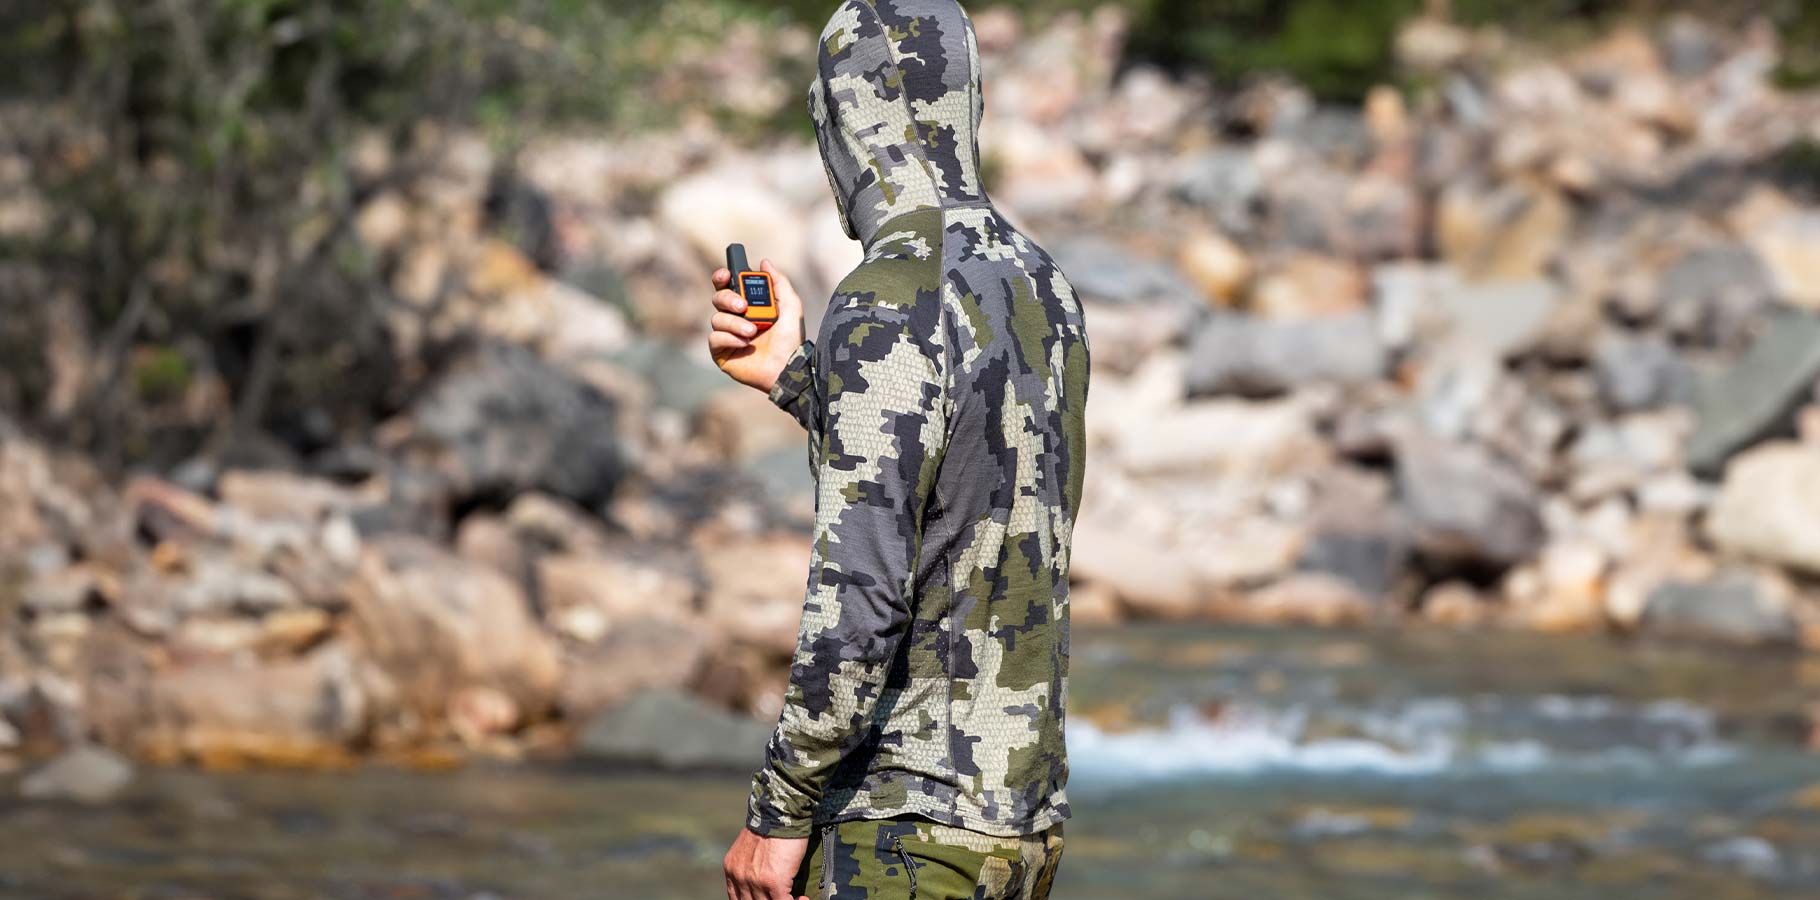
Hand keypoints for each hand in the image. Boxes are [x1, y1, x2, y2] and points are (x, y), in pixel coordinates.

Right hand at [708, 260, 806, 393]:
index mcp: (747, 305)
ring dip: (735, 323)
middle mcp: (734, 318)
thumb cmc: (790, 339)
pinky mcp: (721, 352)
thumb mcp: (791, 305)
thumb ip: (779, 282)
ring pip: (717, 319)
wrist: (787, 366)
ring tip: (752, 332)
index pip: (727, 285)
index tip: (726, 274)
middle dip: (728, 299)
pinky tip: (745, 344)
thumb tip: (764, 262)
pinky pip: (714, 338)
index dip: (722, 277)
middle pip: (718, 298)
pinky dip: (730, 338)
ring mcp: (726, 335)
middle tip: (743, 307)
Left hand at [723, 827, 809, 899]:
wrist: (780, 813)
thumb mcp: (750, 847)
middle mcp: (739, 877)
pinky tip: (802, 897)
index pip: (736, 899)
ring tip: (796, 898)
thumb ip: (749, 865)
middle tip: (782, 897)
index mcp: (732, 869)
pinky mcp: (774, 882)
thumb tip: (761, 876)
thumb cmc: (771, 825)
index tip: (767, 898)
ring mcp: (755, 881)